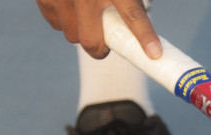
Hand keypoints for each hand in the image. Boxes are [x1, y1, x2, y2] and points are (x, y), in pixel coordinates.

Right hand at [36, 0, 160, 58]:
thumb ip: (132, 1)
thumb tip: (147, 36)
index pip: (132, 15)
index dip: (145, 36)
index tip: (154, 54)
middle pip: (91, 41)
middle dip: (100, 48)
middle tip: (106, 43)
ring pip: (72, 35)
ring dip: (81, 32)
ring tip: (87, 16)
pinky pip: (56, 24)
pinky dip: (65, 21)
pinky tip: (71, 6)